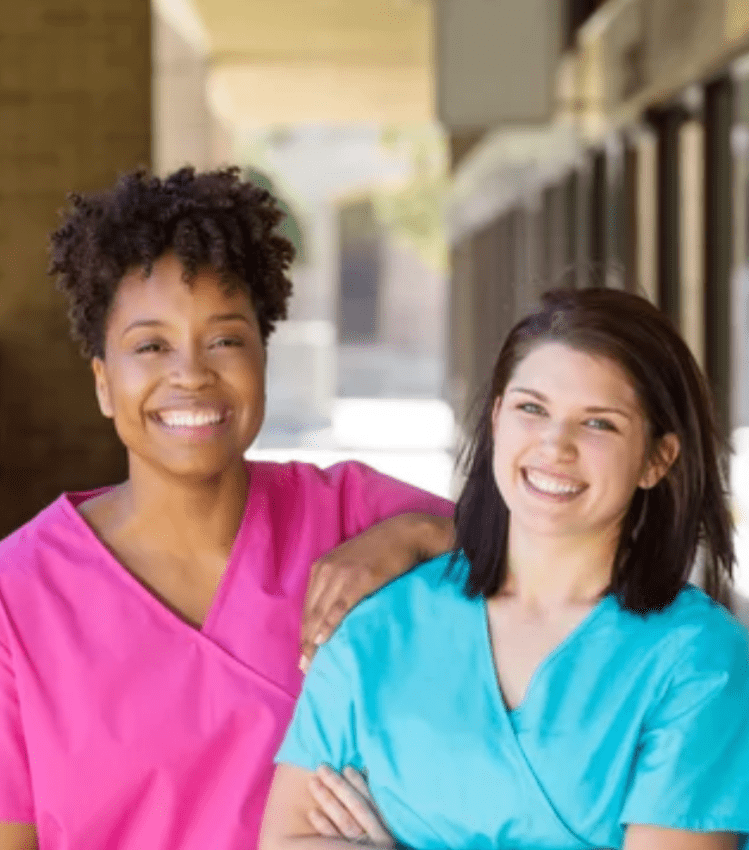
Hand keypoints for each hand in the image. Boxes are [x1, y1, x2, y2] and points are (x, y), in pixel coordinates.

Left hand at [300, 513, 453, 669]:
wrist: (407, 533)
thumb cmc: (382, 551)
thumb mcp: (351, 563)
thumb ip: (337, 583)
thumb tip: (332, 615)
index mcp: (321, 567)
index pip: (307, 608)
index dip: (304, 634)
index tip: (303, 657)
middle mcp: (326, 570)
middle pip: (310, 614)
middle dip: (306, 643)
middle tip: (306, 670)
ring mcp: (342, 574)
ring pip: (320, 613)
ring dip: (315, 641)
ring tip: (314, 665)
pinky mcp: (360, 578)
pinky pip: (340, 607)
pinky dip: (330, 625)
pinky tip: (324, 642)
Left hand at [307, 765, 394, 847]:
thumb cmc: (379, 840)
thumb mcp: (384, 825)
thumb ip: (374, 803)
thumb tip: (365, 772)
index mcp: (388, 825)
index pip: (372, 799)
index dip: (359, 783)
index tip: (346, 768)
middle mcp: (377, 837)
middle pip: (356, 806)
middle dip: (339, 785)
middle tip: (322, 768)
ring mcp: (361, 846)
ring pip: (344, 820)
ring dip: (327, 799)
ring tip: (313, 782)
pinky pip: (334, 840)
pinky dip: (323, 826)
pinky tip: (312, 812)